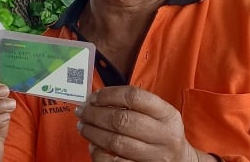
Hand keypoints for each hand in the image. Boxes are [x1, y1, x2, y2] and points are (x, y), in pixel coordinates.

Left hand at [75, 86, 211, 160]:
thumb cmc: (161, 133)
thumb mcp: (158, 114)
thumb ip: (133, 105)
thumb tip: (95, 100)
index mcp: (167, 114)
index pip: (134, 97)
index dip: (108, 95)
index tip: (94, 97)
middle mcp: (164, 135)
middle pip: (122, 120)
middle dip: (95, 114)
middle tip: (82, 112)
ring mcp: (155, 156)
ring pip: (116, 142)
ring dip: (93, 132)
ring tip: (83, 126)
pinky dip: (99, 153)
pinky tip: (93, 146)